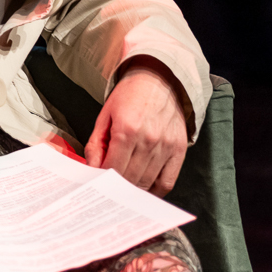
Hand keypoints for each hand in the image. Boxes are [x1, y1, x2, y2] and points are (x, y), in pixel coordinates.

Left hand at [87, 57, 189, 194]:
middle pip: (129, 178)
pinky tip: (144, 189)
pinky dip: (154, 191)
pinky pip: (167, 182)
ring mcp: (166, 147)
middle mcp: (148, 140)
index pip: (113, 168)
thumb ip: (96, 145)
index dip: (103, 179)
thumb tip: (91, 169)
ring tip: (123, 188)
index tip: (96, 183)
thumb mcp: (105, 117)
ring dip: (133, 190)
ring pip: (147, 183)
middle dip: (116, 187)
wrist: (158, 80)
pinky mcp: (179, 150)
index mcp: (126, 130)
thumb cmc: (129, 98)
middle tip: (108, 188)